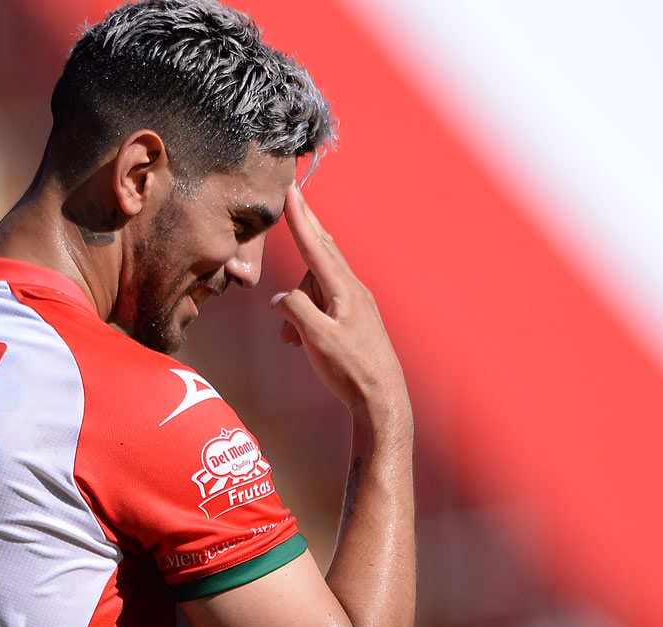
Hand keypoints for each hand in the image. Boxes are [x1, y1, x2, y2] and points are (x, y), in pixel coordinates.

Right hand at [270, 184, 408, 415]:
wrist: (381, 398)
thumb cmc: (350, 369)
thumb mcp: (315, 338)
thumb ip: (294, 309)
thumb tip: (280, 298)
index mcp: (344, 290)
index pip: (315, 246)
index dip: (300, 218)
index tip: (291, 192)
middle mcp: (353, 291)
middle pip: (322, 253)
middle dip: (305, 231)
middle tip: (293, 202)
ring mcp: (356, 305)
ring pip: (317, 286)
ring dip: (297, 302)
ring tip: (287, 337)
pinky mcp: (355, 320)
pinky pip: (324, 304)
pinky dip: (306, 314)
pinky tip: (296, 340)